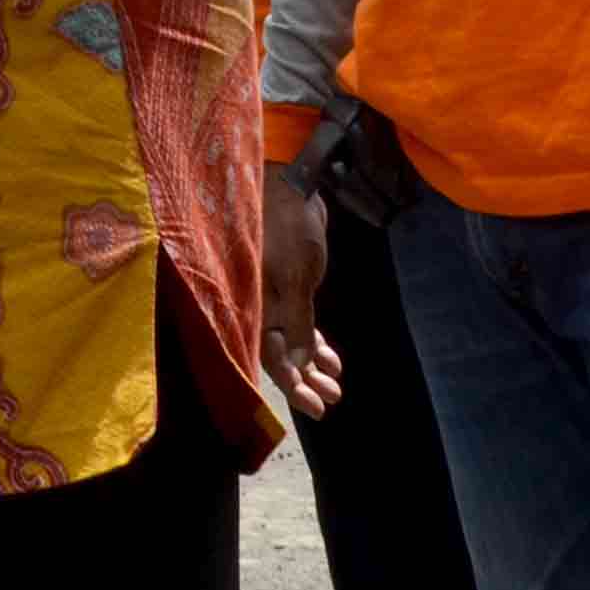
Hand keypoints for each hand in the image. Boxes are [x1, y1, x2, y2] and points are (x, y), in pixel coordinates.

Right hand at [259, 164, 343, 419]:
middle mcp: (259, 304)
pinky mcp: (289, 284)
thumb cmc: (288, 227)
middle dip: (304, 380)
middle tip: (329, 402)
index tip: (315, 407)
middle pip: (279, 354)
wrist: (291, 182)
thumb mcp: (296, 278)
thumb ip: (297, 322)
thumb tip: (299, 364)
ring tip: (336, 386)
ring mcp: (275, 295)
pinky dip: (316, 340)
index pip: (268, 355)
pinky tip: (333, 359)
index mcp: (253, 304)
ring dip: (313, 364)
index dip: (291, 384)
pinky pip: (300, 322)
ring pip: (292, 340)